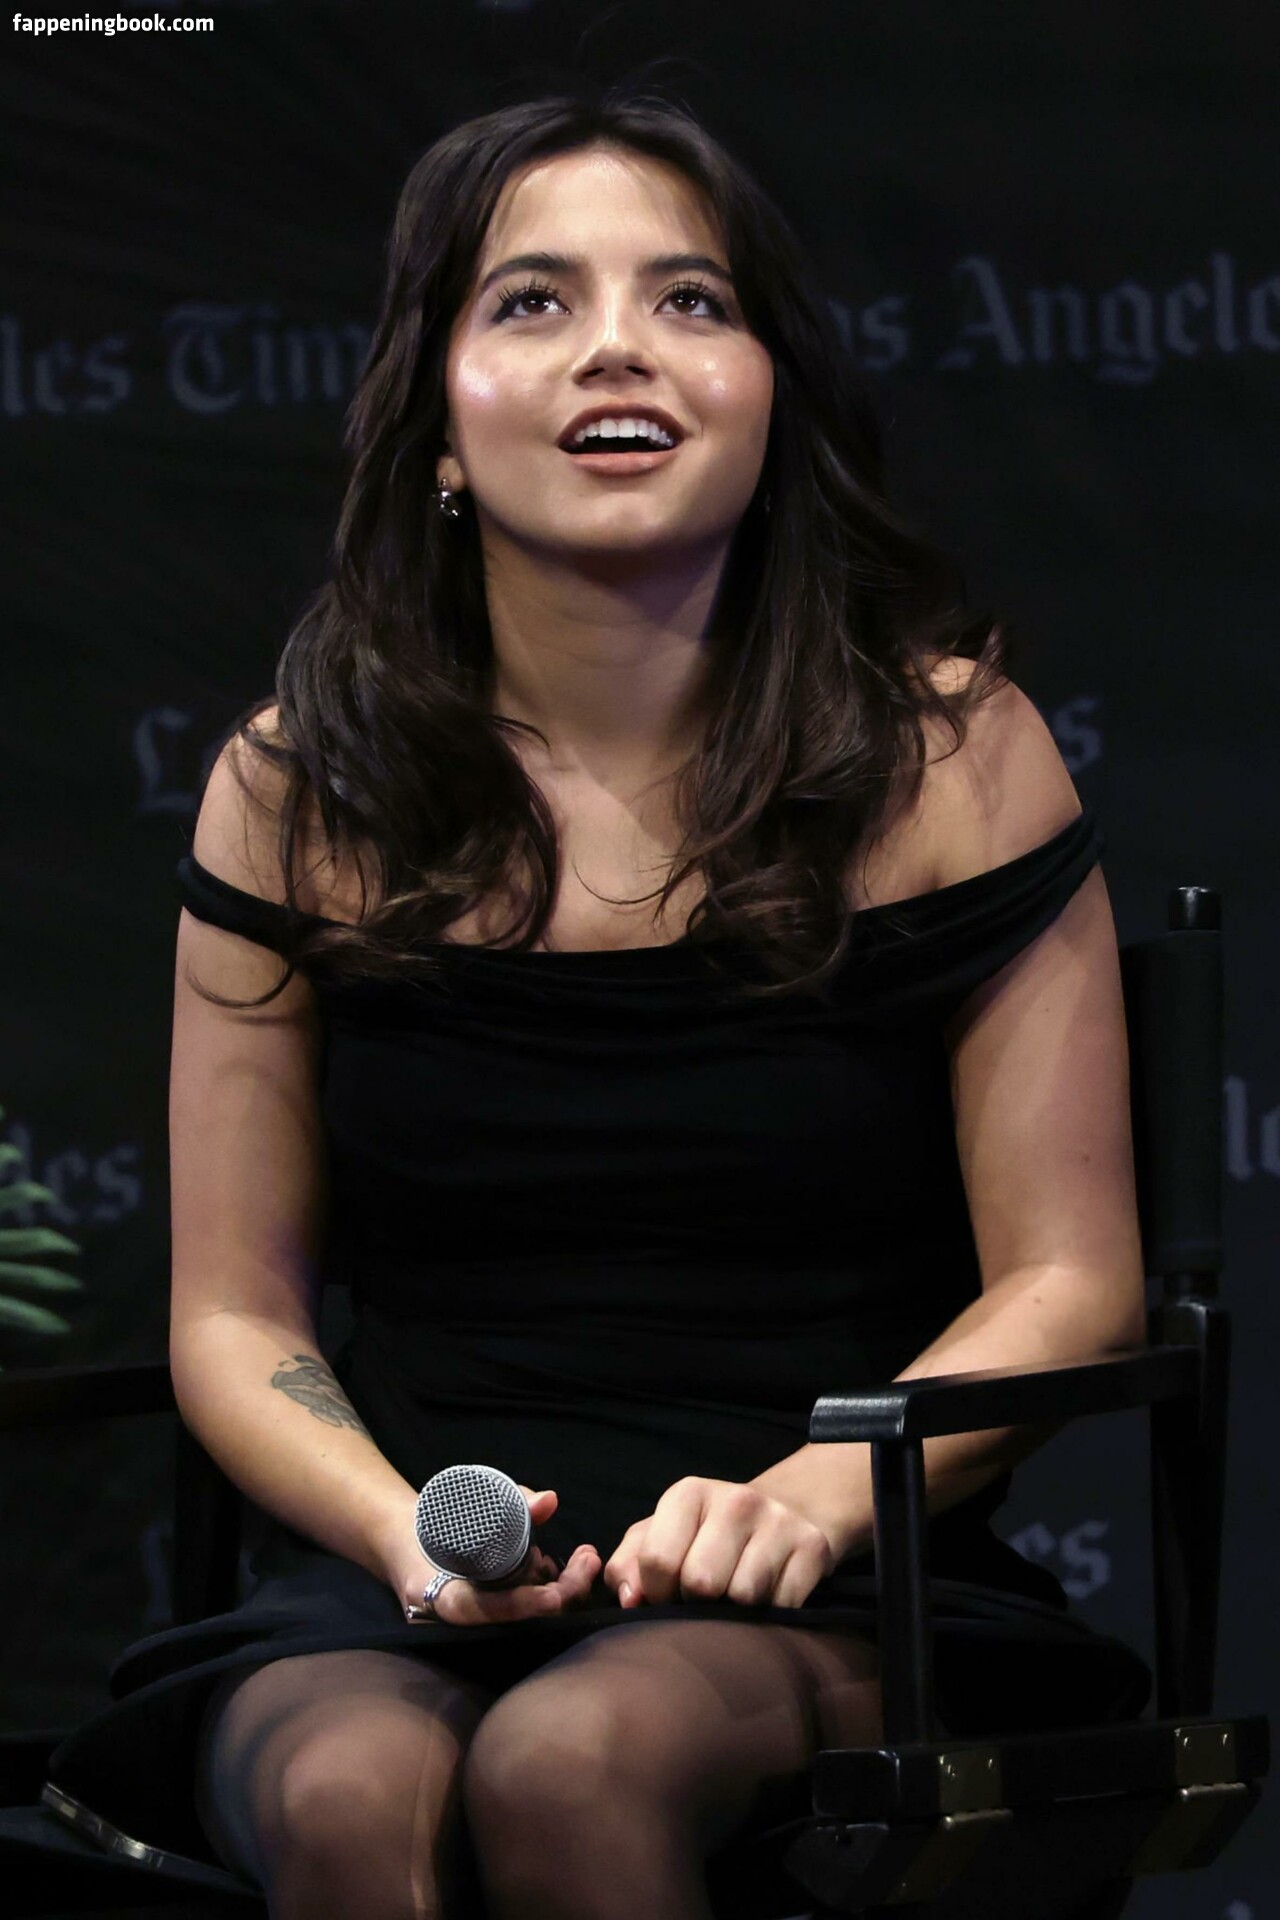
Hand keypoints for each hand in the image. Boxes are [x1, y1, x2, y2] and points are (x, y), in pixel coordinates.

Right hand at [387, 1485, 601, 1626]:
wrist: (403, 1542)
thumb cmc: (430, 1521)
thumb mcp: (462, 1504)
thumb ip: (510, 1501)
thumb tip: (549, 1501)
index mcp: (439, 1597)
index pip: (484, 1609)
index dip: (522, 1606)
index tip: (555, 1594)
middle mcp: (456, 1620)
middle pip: (517, 1620)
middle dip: (561, 1593)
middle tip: (589, 1559)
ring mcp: (474, 1622)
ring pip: (526, 1617)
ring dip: (561, 1589)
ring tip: (584, 1558)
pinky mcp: (488, 1616)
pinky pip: (523, 1610)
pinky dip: (546, 1589)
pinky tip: (563, 1567)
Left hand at [602, 1476, 836, 1610]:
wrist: (787, 1510)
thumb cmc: (708, 1533)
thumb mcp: (661, 1535)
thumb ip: (629, 1565)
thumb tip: (630, 1600)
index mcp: (688, 1493)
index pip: (657, 1561)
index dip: (657, 1592)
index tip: (668, 1593)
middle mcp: (735, 1499)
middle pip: (701, 1583)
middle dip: (697, 1603)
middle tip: (705, 1598)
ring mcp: (779, 1521)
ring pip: (744, 1598)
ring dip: (736, 1612)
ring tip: (735, 1595)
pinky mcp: (813, 1548)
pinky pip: (782, 1607)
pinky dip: (771, 1615)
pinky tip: (767, 1596)